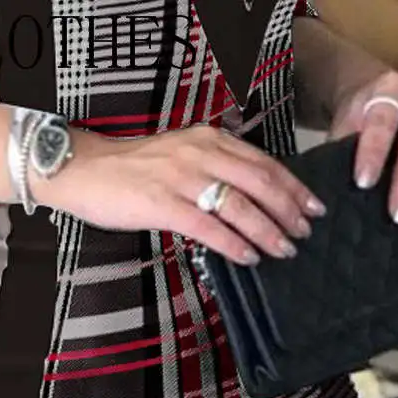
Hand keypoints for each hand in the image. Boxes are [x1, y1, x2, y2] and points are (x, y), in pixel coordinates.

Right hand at [31, 125, 327, 265]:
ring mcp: (181, 178)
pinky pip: (208, 226)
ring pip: (239, 205)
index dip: (293, 186)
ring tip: (284, 249)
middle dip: (288, 210)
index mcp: (208, 140)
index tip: (313, 205)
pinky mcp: (162, 204)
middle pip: (260, 182)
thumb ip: (211, 169)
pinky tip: (248, 257)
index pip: (263, 162)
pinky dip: (233, 243)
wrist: (85, 170)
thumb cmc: (130, 170)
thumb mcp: (179, 156)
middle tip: (305, 232)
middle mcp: (201, 153)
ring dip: (267, 230)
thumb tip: (245, 199)